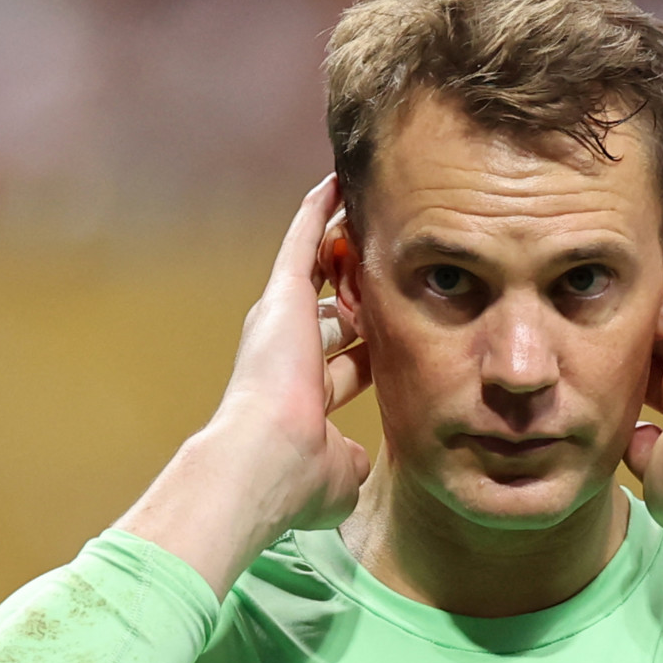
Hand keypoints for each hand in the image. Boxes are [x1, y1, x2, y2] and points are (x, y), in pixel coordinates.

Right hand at [117, 176, 373, 590]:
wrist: (268, 461)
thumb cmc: (301, 477)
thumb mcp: (342, 473)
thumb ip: (354, 457)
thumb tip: (361, 461)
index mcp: (307, 397)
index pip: (345, 366)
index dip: (370, 351)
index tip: (394, 338)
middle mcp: (290, 355)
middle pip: (336, 316)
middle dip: (362, 300)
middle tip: (388, 274)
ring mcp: (283, 321)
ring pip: (320, 273)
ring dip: (343, 248)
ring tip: (367, 214)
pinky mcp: (281, 294)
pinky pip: (303, 240)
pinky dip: (319, 213)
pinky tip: (336, 185)